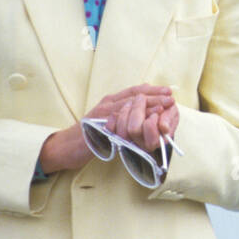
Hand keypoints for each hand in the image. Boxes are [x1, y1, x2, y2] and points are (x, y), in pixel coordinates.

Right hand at [38, 85, 176, 173]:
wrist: (67, 147)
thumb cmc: (89, 137)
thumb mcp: (108, 123)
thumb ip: (122, 116)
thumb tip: (142, 110)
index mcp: (110, 102)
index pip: (134, 92)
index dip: (152, 90)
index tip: (167, 91)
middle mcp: (106, 104)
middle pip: (133, 95)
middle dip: (154, 95)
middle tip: (171, 96)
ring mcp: (102, 114)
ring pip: (128, 104)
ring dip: (148, 104)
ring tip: (164, 105)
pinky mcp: (98, 126)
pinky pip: (119, 120)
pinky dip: (134, 118)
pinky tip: (145, 119)